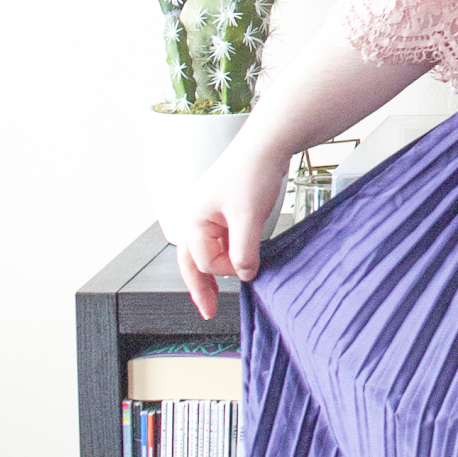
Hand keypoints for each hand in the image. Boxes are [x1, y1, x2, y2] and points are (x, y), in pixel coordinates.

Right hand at [174, 138, 289, 320]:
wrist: (267, 145)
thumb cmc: (252, 173)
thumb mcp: (249, 217)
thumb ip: (245, 251)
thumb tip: (245, 276)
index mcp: (192, 218)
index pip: (204, 261)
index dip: (227, 270)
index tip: (250, 271)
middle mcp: (194, 217)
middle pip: (190, 261)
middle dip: (200, 287)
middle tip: (209, 311)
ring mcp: (207, 214)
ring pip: (205, 252)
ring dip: (214, 271)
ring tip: (217, 295)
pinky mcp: (223, 211)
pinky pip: (218, 241)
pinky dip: (226, 255)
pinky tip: (236, 263)